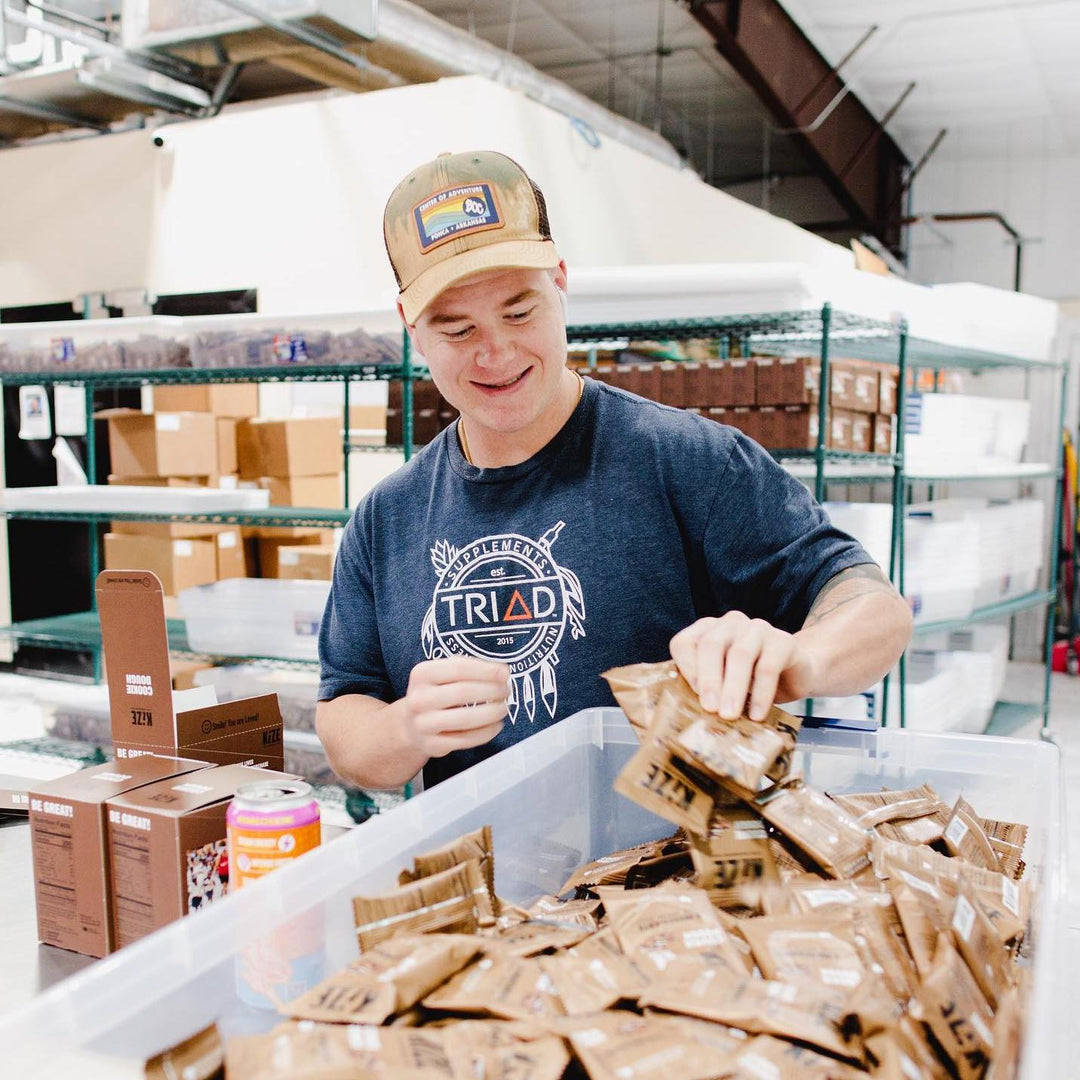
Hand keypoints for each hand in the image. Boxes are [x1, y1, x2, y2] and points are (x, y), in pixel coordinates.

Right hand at [401, 657, 510, 757]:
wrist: (409, 726)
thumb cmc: (435, 694)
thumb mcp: (441, 674)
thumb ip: (468, 668)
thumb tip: (501, 672)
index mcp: (422, 674)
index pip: (458, 668)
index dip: (486, 670)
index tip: (505, 673)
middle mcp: (419, 698)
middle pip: (464, 692)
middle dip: (492, 691)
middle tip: (507, 691)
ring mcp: (424, 724)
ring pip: (466, 718)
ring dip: (492, 712)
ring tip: (503, 708)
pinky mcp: (433, 745)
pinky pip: (466, 739)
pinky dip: (487, 732)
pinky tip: (496, 725)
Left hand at [669, 613, 816, 720]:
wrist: (795, 675)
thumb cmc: (750, 680)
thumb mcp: (723, 683)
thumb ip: (705, 689)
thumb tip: (689, 713)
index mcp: (707, 630)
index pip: (684, 643)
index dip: (686, 669)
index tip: (691, 696)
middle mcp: (730, 623)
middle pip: (711, 645)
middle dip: (709, 680)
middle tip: (710, 709)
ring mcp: (757, 628)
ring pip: (740, 655)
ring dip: (733, 688)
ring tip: (730, 715)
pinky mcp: (783, 641)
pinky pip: (768, 667)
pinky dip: (761, 694)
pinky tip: (757, 715)